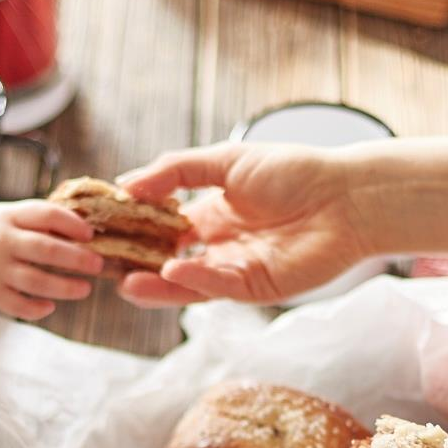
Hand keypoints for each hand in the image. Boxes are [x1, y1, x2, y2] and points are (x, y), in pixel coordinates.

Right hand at [0, 200, 102, 319]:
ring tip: (84, 289)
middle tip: (98, 264)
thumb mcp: (4, 216)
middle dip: (77, 258)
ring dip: (66, 287)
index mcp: (8, 217)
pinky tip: (51, 306)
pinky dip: (38, 308)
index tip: (90, 234)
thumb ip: (35, 220)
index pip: (46, 215)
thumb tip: (81, 226)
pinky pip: (19, 305)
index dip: (72, 224)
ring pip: (37, 281)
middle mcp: (2, 242)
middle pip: (46, 250)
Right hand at [115, 141, 371, 306]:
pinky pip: (216, 286)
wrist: (347, 196)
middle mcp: (218, 246)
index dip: (132, 230)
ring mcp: (235, 269)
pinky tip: (173, 270)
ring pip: (186, 283)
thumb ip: (176, 170)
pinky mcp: (255, 287)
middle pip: (166, 261)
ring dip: (156, 285)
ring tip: (125, 283)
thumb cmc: (295, 172)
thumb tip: (127, 183)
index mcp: (210, 215)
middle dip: (135, 265)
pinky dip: (193, 280)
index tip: (100, 229)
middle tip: (103, 264)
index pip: (160, 228)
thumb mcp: (226, 160)